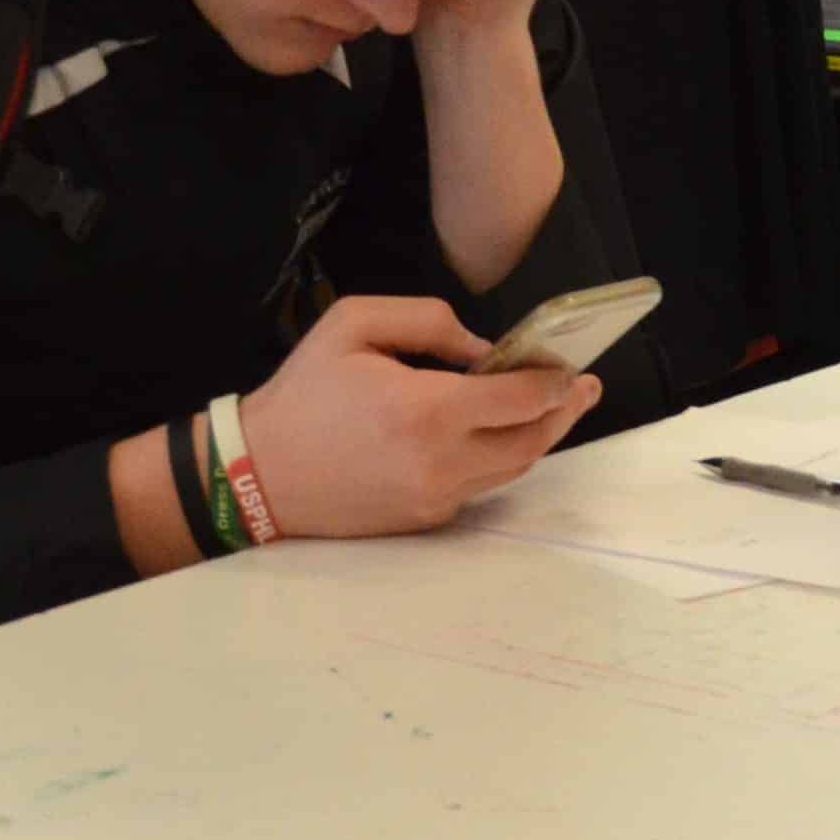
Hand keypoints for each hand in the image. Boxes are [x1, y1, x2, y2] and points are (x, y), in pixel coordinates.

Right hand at [235, 294, 596, 536]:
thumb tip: (484, 349)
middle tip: (583, 387)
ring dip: (538, 436)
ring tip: (553, 407)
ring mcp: (436, 496)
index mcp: (426, 410)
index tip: (568, 364)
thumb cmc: (303, 393)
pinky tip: (499, 433)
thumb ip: (428, 321)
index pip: (522, 398)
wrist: (256, 473)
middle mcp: (441, 462)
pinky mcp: (426, 518)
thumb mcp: (353, 324)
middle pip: (532, 440)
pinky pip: (480, 485)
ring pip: (512, 468)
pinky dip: (498, 458)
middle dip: (565, 411)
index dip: (554, 380)